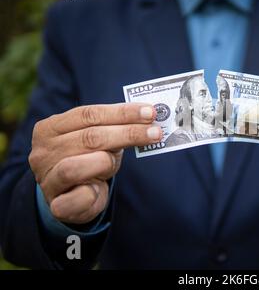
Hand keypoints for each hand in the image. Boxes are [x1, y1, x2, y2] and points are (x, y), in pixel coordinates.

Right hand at [29, 103, 161, 223]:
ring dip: (106, 162)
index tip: (150, 112)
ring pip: (75, 167)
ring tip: (116, 163)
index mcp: (50, 128)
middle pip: (89, 137)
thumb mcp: (99, 140)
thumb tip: (148, 116)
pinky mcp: (56, 205)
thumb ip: (116, 127)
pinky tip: (101, 188)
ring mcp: (46, 179)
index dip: (122, 112)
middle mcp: (43, 152)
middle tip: (155, 132)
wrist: (70, 197)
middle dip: (127, 133)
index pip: (89, 114)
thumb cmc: (88, 160)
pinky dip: (95, 192)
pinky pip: (79, 197)